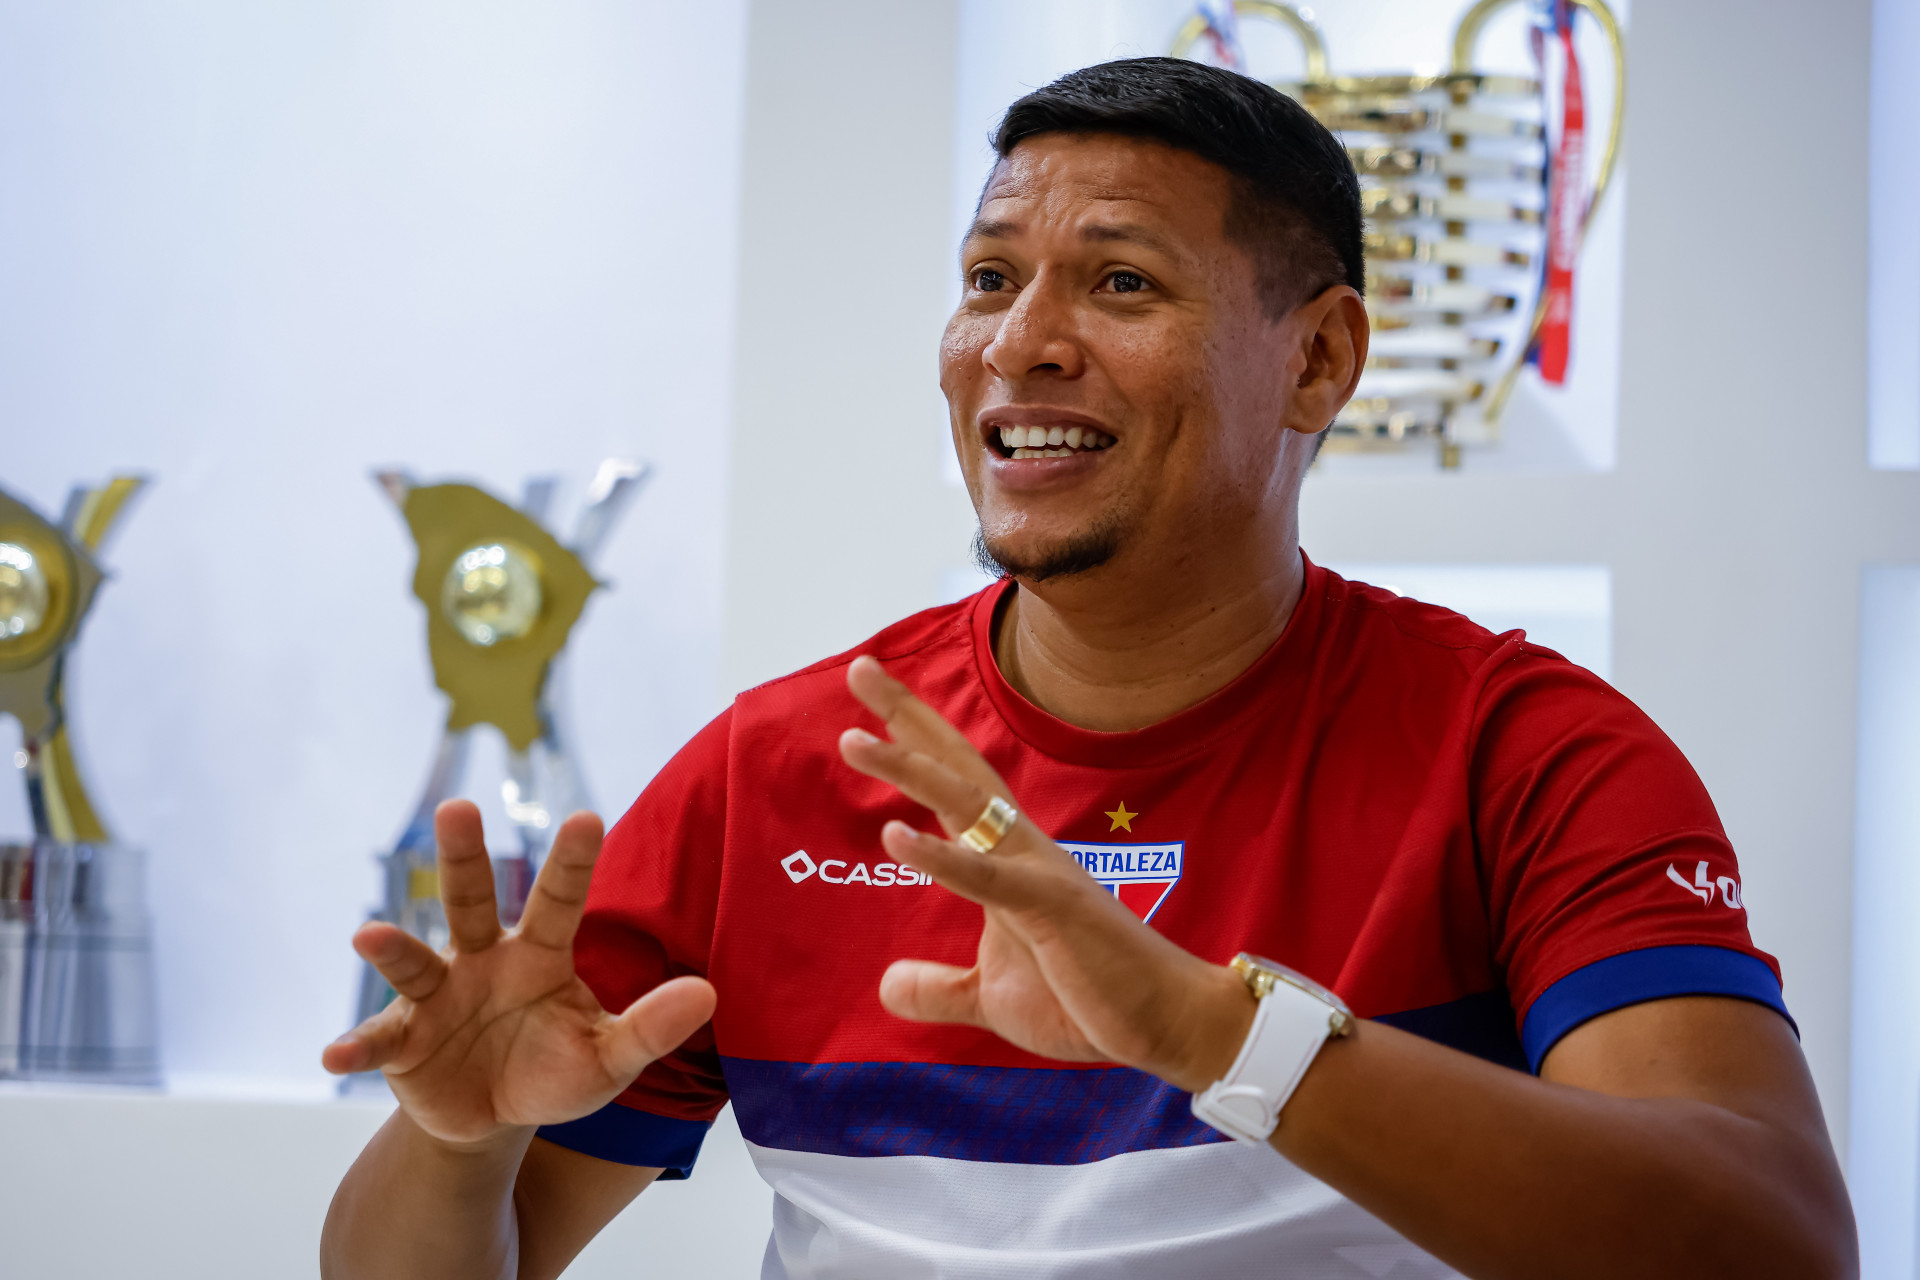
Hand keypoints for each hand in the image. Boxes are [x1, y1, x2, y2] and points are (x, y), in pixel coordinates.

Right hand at [320, 801, 715, 1147]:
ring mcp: (436, 996)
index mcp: (539, 954)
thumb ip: (651, 1026)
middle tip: (457, 808)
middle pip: (471, 898)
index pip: (560, 900)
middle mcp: (482, 958)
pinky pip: (377, 1041)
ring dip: (392, 948)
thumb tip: (708, 993)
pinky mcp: (402, 1041)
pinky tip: (335, 1055)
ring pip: (415, 960)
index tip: (588, 817)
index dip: (572, 862)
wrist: (492, 1116)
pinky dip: (356, 1047)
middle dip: (463, 855)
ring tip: (368, 935)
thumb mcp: (608, 1057)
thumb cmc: (553, 1070)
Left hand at [836, 656, 1250, 1090]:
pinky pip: (989, 878)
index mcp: (1010, 858)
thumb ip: (940, 988)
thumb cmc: (1090, 1000)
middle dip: (908, 717)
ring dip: (910, 768)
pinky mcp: (1052, 908)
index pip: (955, 785)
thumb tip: (887, 984)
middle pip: (958, 767)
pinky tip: (894, 835)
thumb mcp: (994, 999)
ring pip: (968, 804)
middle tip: (860, 669)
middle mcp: (1023, 848)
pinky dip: (941, 856)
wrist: (1169, 1023)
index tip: (866, 701)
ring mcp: (1039, 872)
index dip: (912, 740)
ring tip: (853, 739)